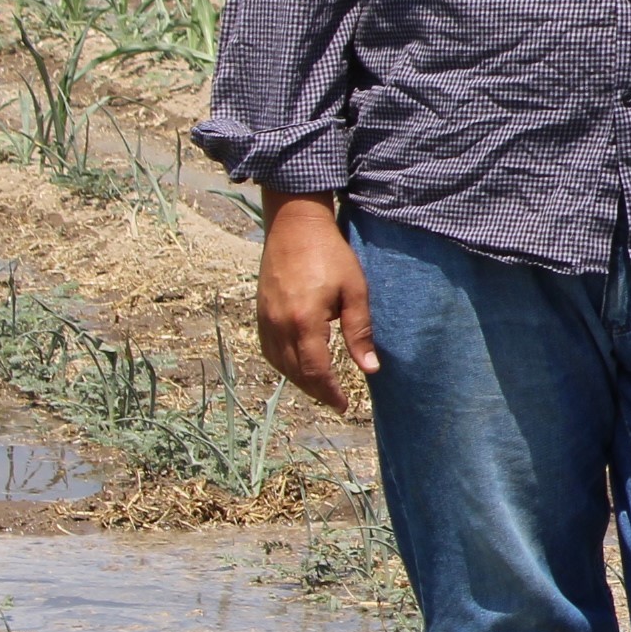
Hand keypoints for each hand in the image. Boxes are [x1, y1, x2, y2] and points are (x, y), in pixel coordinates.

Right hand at [256, 190, 378, 414]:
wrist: (294, 225)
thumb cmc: (331, 255)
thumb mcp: (355, 291)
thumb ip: (360, 332)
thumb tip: (370, 369)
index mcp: (304, 322)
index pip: (315, 371)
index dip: (329, 392)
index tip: (344, 406)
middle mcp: (279, 325)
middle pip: (295, 372)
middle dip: (316, 391)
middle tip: (335, 402)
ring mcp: (265, 319)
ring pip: (279, 364)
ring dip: (299, 381)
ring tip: (320, 388)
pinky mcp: (259, 312)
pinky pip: (268, 349)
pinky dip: (283, 364)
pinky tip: (297, 366)